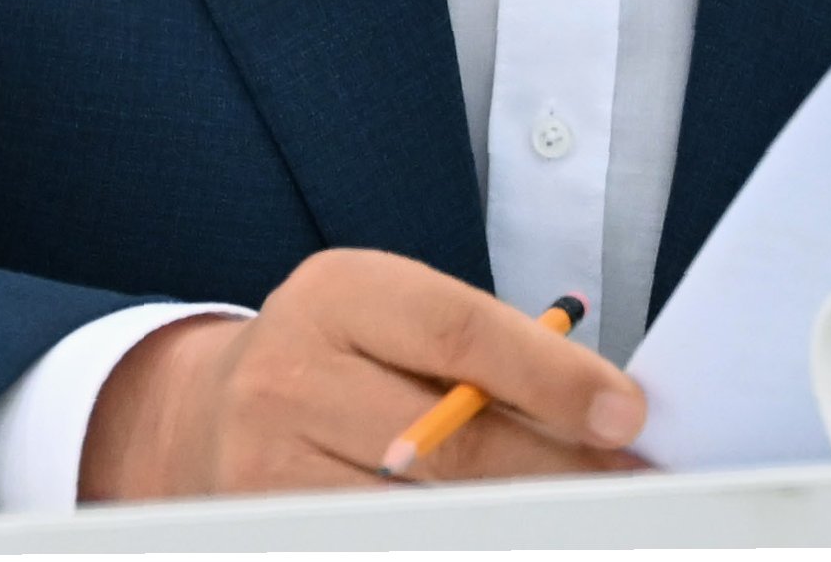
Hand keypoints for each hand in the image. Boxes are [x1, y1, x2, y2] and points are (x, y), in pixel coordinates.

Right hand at [79, 251, 650, 501]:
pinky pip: (382, 543)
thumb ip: (489, 349)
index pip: (459, 333)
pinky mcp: (262, 534)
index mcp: (337, 294)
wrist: (203, 417)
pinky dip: (452, 543)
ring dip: (512, 522)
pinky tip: (498, 535)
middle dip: (556, 468)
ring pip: (421, 515)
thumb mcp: (398, 317)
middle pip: (449, 440)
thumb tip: (605, 411)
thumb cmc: (341, 359)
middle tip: (627, 484)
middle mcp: (288, 376)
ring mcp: (263, 468)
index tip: (626, 413)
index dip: (552, 377)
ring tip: (575, 517)